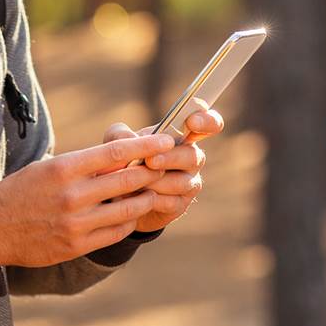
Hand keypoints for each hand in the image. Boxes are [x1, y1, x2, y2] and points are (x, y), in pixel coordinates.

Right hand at [0, 133, 174, 266]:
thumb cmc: (23, 191)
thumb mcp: (48, 167)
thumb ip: (83, 164)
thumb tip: (122, 158)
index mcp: (64, 168)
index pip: (115, 153)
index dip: (145, 147)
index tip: (165, 141)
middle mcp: (72, 195)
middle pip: (127, 180)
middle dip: (152, 172)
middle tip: (166, 166)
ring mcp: (75, 223)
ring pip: (127, 209)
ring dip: (146, 199)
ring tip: (152, 191)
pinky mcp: (76, 245)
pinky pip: (116, 232)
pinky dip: (129, 221)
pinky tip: (132, 214)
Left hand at [103, 108, 224, 232]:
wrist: (118, 196)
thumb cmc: (123, 160)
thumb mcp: (116, 143)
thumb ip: (120, 134)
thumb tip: (131, 138)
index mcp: (182, 135)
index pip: (209, 123)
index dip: (207, 121)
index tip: (192, 122)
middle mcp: (192, 157)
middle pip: (193, 156)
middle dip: (170, 158)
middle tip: (149, 161)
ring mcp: (189, 182)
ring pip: (182, 182)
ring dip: (157, 182)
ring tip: (135, 182)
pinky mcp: (180, 204)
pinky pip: (172, 202)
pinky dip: (152, 199)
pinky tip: (136, 198)